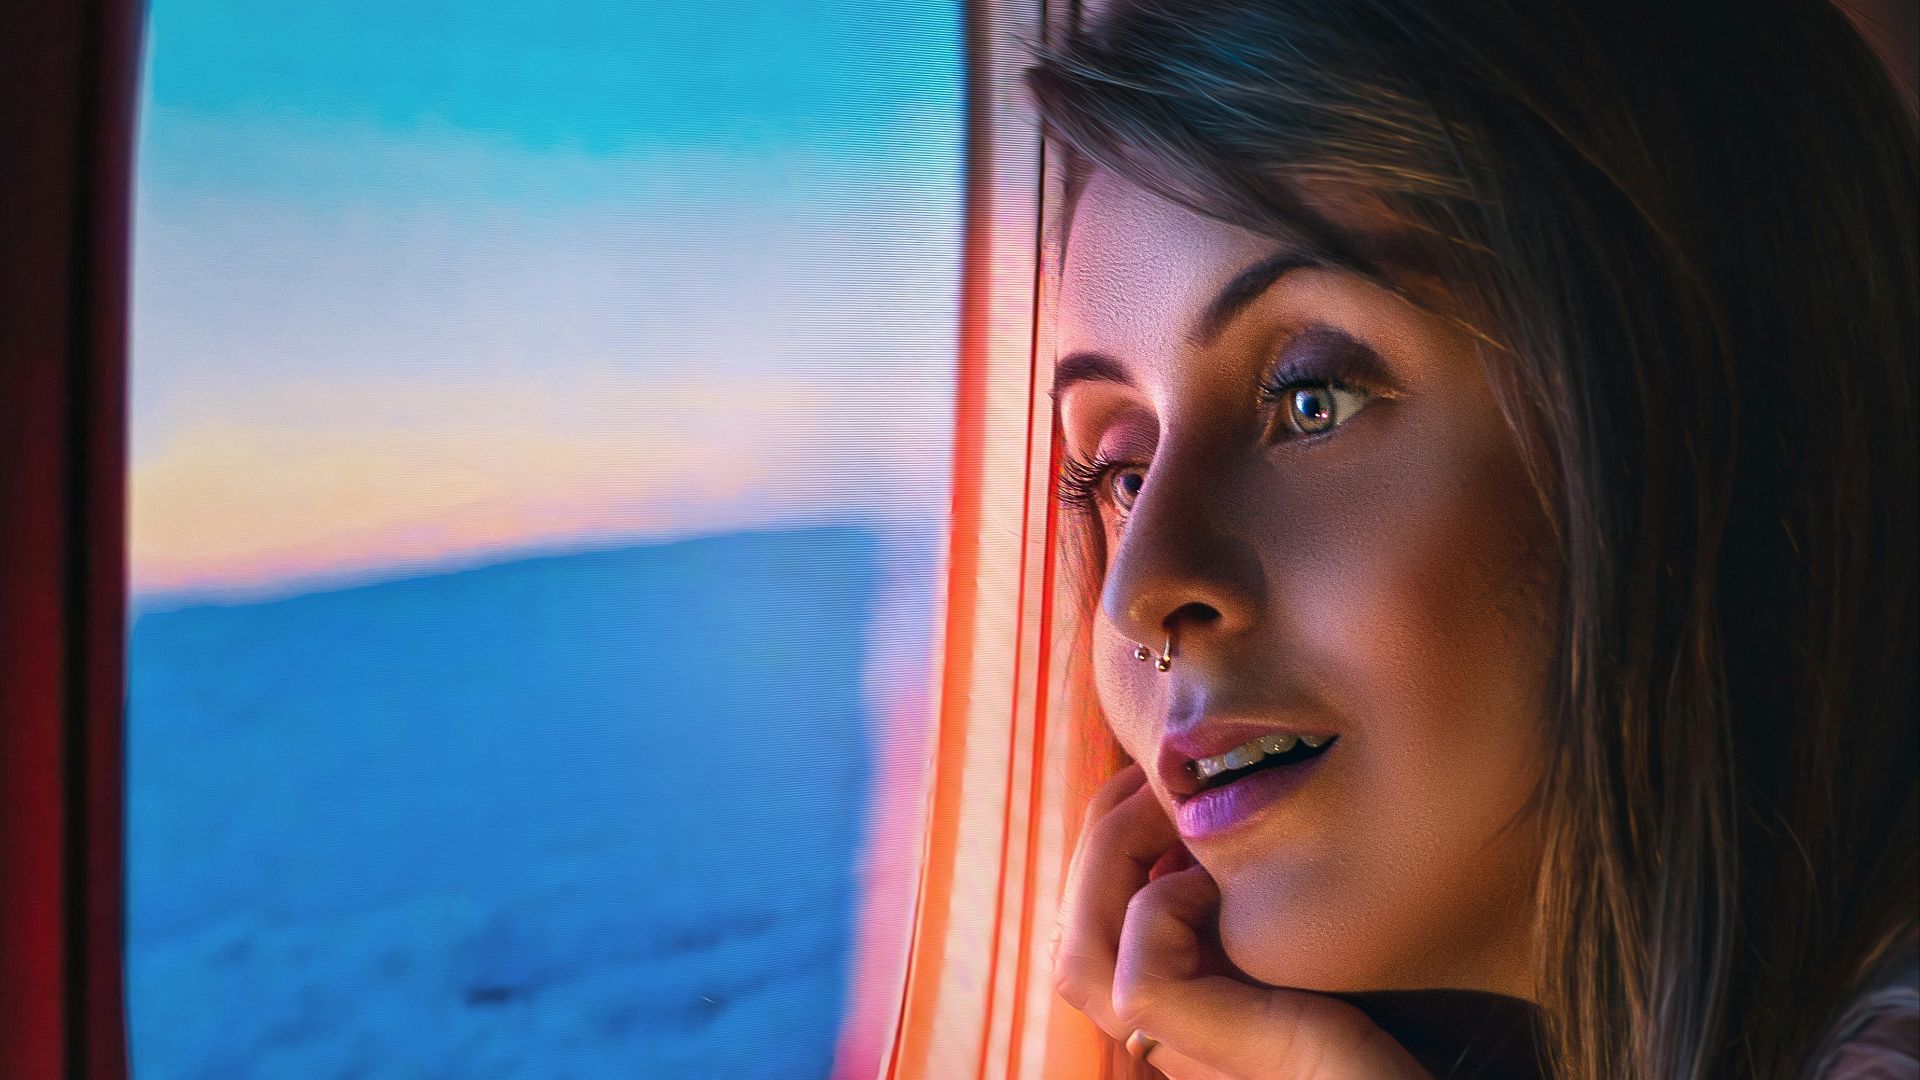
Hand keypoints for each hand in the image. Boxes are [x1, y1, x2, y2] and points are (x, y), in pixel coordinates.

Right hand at [1052, 763, 1433, 1079]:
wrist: (1438, 1069)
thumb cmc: (1406, 999)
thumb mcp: (1303, 922)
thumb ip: (1248, 891)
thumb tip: (1205, 806)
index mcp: (1188, 1008)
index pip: (1083, 936)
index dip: (1097, 853)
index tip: (1148, 786)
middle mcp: (1176, 1040)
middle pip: (1068, 946)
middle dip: (1095, 842)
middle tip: (1147, 778)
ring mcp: (1196, 1056)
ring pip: (1077, 964)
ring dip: (1109, 865)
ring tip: (1168, 811)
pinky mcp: (1233, 1058)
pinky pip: (1139, 983)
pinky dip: (1159, 915)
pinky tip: (1215, 886)